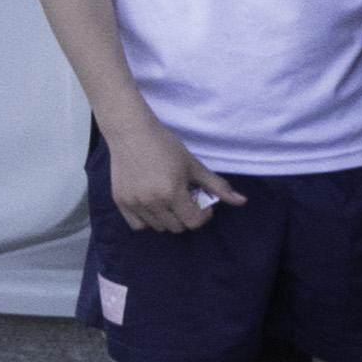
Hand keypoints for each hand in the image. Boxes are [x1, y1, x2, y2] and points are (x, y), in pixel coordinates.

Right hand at [105, 113, 243, 234]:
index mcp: (172, 193)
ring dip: (168, 218)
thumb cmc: (166, 146)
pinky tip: (153, 204)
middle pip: (177, 227)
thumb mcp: (194, 165)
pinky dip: (148, 220)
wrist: (131, 133)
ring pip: (158, 227)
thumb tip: (242, 201)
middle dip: (186, 216)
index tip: (200, 200)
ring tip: (168, 199)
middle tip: (184, 198)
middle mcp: (152, 202)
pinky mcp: (120, 202)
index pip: (194, 222)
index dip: (203, 214)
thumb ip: (217, 186)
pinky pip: (138, 225)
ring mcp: (133, 203)